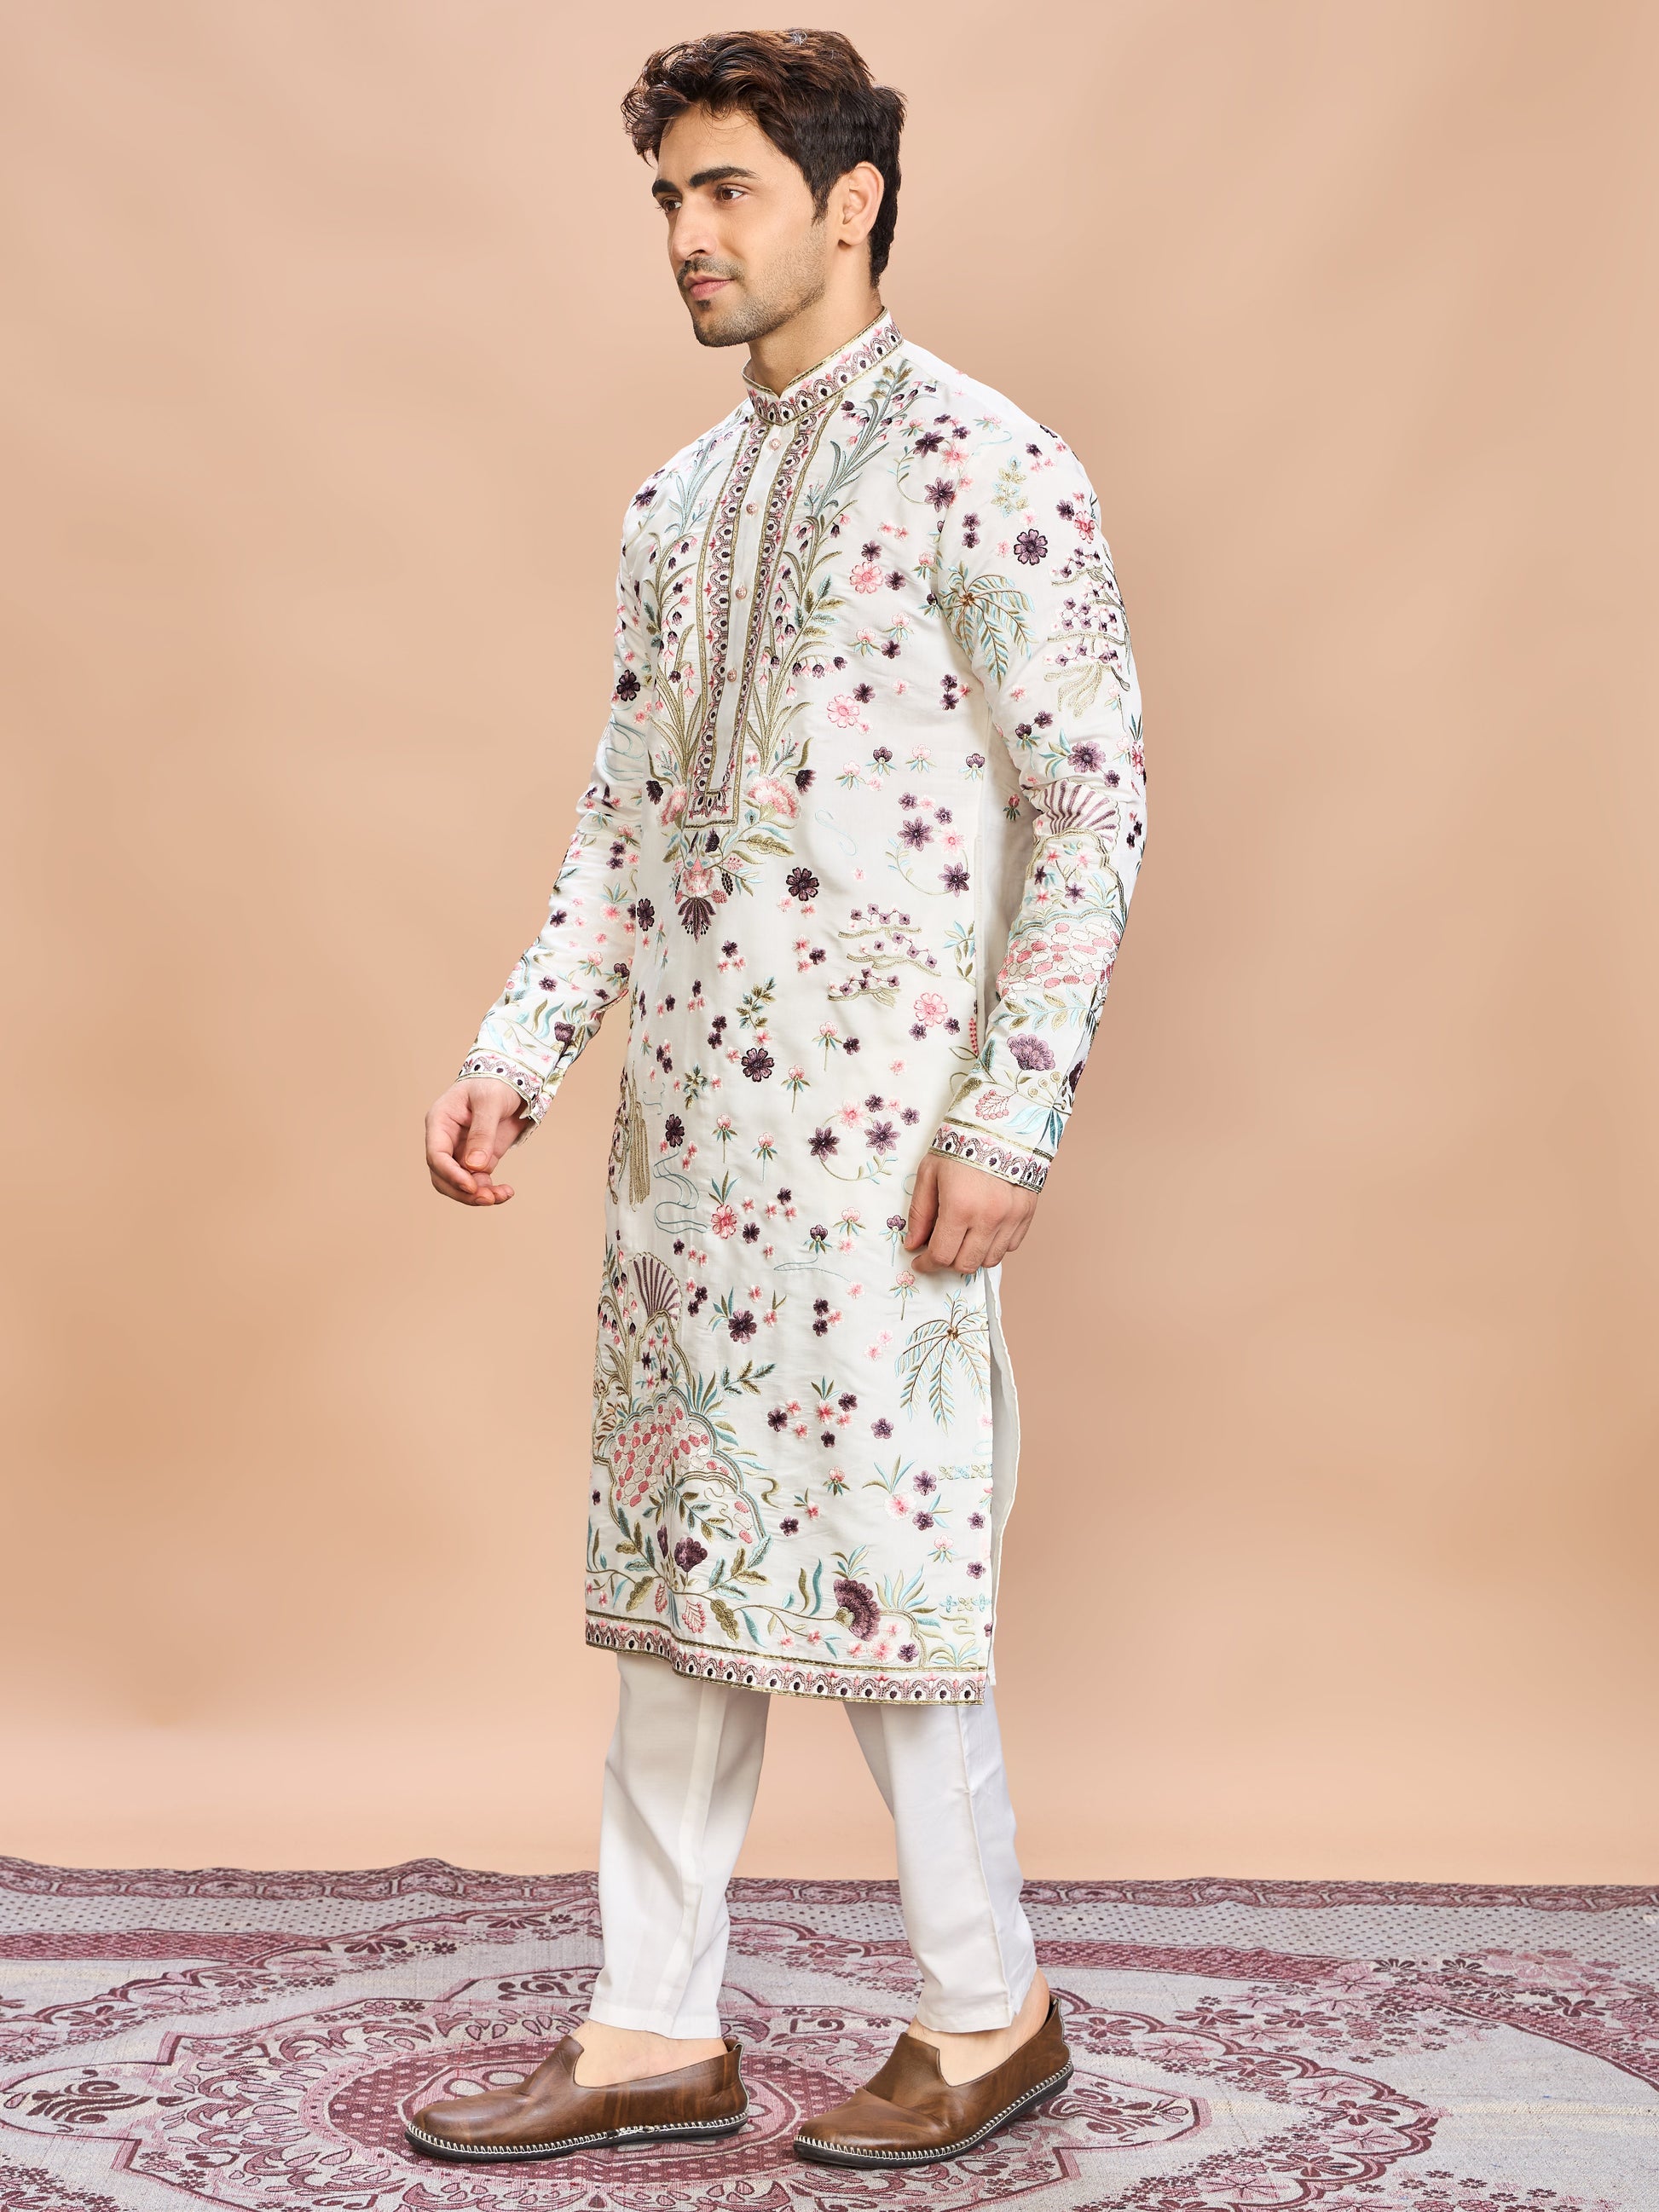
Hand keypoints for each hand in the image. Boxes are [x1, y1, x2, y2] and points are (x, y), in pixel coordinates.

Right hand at [426, 1078, 530, 1205]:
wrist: (513, 1082)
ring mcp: (461, 1151)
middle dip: (463, 1191)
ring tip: (502, 1195)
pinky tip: (505, 1192)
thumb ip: (482, 1132)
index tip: (471, 1187)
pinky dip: (490, 1190)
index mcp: (440, 1122)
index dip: (450, 1174)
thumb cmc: (495, 1083)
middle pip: (442, 1176)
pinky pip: (478, 1182)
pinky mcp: (479, 1159)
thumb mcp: (489, 1101)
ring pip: (459, 1184)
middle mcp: (446, 1140)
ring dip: (478, 1195)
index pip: (436, 1155)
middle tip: (488, 1199)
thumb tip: (475, 1166)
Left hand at [902, 1151, 1037, 1274]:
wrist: (1001, 1125)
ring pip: (990, 1260)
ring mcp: (1011, 1217)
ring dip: (972, 1255)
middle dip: (948, 1262)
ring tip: (962, 1237)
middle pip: (966, 1264)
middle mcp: (988, 1217)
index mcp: (959, 1207)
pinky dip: (994, 1245)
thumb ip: (920, 1213)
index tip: (920, 1260)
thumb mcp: (929, 1173)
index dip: (927, 1263)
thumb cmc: (960, 1145)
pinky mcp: (1027, 1214)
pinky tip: (984, 1229)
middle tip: (940, 1247)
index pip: (942, 1255)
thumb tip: (913, 1245)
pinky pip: (1010, 1246)